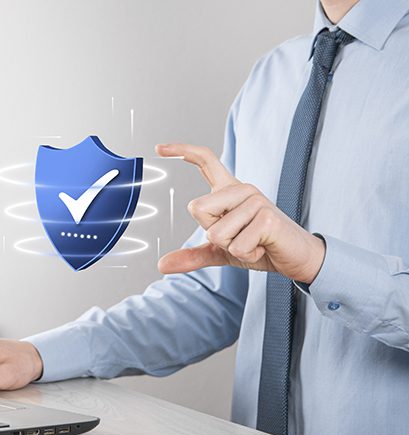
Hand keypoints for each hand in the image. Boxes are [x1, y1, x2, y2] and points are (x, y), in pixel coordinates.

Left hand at [155, 143, 325, 283]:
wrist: (295, 259)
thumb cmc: (260, 247)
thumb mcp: (221, 251)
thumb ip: (192, 255)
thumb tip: (161, 265)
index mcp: (229, 191)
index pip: (205, 161)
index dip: (182, 152)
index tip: (159, 148)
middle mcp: (242, 190)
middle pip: (196, 208)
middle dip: (211, 233)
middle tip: (238, 236)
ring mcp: (256, 201)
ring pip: (215, 233)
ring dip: (232, 248)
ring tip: (253, 242)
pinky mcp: (267, 218)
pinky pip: (236, 246)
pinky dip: (246, 254)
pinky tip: (262, 246)